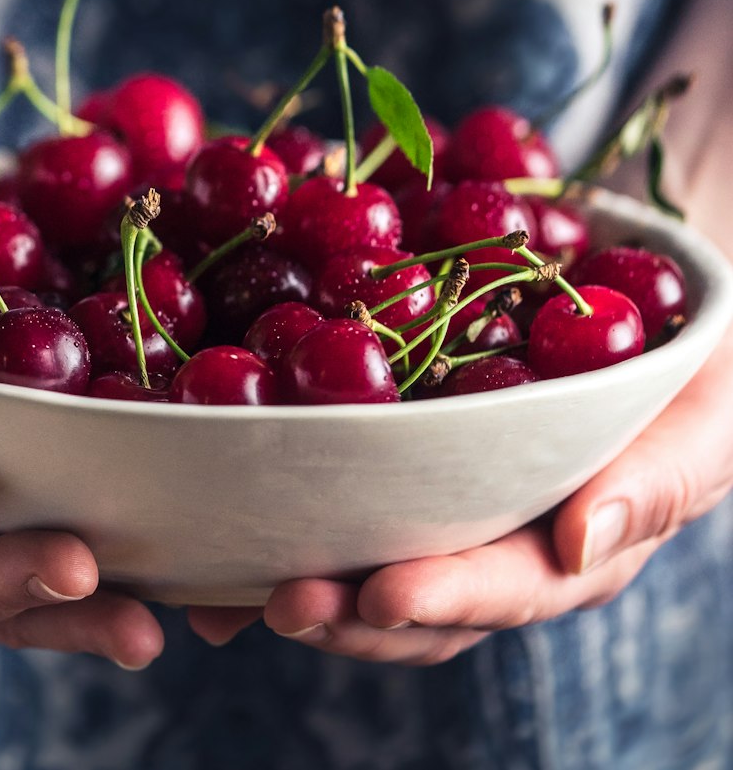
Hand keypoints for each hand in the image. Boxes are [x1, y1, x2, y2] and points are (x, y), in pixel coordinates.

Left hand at [188, 326, 732, 662]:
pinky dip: (277, 489)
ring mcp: (443, 492)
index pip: (509, 587)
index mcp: (574, 541)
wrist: (651, 289)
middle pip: (416, 594)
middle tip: (274, 600)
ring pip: (362, 551)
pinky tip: (214, 487)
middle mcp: (498, 532)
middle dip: (345, 608)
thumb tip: (581, 540)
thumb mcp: (704, 413)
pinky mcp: (400, 438)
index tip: (377, 594)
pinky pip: (338, 472)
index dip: (443, 595)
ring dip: (292, 570)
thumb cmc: (697, 361)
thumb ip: (657, 478)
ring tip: (215, 586)